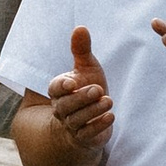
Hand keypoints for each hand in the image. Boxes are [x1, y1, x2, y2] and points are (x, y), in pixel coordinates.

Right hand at [43, 24, 114, 163]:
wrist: (87, 120)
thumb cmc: (86, 89)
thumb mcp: (86, 68)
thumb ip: (81, 50)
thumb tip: (80, 27)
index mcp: (59, 91)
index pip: (55, 88)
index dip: (62, 86)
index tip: (72, 82)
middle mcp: (62, 109)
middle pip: (66, 105)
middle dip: (81, 98)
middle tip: (97, 89)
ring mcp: (72, 125)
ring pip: (77, 120)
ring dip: (92, 111)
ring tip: (108, 101)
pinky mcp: (84, 138)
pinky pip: (88, 134)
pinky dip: (98, 126)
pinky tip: (111, 117)